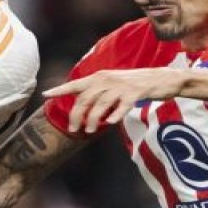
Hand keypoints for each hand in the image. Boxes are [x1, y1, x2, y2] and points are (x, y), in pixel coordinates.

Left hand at [43, 68, 184, 133]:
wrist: (161, 78)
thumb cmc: (136, 84)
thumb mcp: (114, 84)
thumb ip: (99, 93)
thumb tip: (84, 108)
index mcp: (100, 77)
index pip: (76, 84)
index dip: (60, 89)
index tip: (45, 94)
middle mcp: (108, 79)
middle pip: (85, 98)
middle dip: (77, 115)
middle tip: (74, 129)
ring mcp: (121, 86)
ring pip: (101, 104)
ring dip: (92, 119)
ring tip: (88, 130)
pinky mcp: (136, 92)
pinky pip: (121, 105)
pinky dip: (114, 115)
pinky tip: (109, 123)